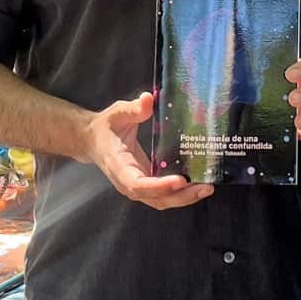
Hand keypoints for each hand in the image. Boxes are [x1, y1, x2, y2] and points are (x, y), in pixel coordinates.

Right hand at [83, 92, 212, 209]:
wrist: (94, 140)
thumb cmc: (107, 127)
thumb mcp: (117, 114)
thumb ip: (132, 109)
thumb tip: (148, 99)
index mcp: (119, 166)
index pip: (137, 184)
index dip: (159, 186)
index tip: (180, 180)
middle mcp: (128, 183)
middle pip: (155, 199)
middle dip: (181, 196)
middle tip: (205, 187)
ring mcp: (137, 186)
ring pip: (161, 200)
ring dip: (184, 198)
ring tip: (206, 188)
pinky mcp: (146, 184)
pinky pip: (163, 195)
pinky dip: (181, 193)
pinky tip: (198, 184)